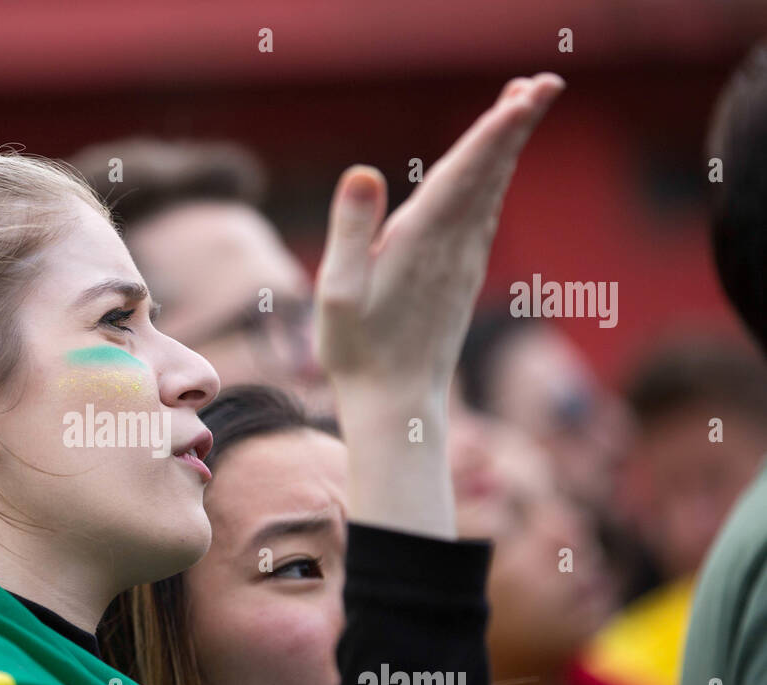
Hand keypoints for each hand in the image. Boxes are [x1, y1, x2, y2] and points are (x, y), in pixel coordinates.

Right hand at [314, 73, 563, 539]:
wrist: (397, 405)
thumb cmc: (358, 353)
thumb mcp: (338, 293)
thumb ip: (351, 230)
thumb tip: (364, 171)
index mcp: (420, 241)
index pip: (464, 173)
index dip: (494, 132)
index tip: (526, 97)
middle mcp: (451, 246)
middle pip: (488, 173)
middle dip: (514, 125)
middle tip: (542, 84)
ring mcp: (461, 262)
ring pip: (491, 191)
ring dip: (507, 147)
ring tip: (523, 108)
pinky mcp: (460, 277)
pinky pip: (484, 215)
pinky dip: (494, 181)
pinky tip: (497, 173)